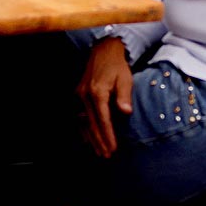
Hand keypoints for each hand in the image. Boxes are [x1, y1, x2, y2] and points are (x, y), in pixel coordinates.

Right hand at [76, 38, 132, 158]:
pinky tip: (88, 138)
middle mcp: (85, 94)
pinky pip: (80, 115)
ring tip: (98, 151)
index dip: (108, 135)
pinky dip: (84, 128)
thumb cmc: (118, 66)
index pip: (103, 119)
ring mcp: (80, 94)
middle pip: (91, 123)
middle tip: (106, 155)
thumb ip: (124, 96)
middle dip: (99, 140)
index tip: (113, 148)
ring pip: (84, 121)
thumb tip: (126, 112)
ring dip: (91, 137)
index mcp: (97, 92)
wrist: (104, 50)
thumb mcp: (125, 79)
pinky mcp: (79, 93)